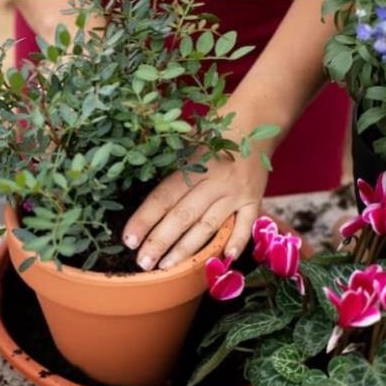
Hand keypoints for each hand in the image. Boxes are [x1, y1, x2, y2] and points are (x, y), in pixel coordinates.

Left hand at [123, 147, 269, 270]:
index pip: (164, 196)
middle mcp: (215, 180)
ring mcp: (236, 193)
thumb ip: (168, 162)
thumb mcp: (187, 141)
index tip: (128, 239)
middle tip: (143, 262)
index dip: (145, 219)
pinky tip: (225, 259)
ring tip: (167, 267)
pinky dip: (237, 242)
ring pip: (209, 226)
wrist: (256, 119)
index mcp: (194, 164)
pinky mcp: (254, 200)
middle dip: (160, 241)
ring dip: (187, 249)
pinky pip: (245, 225)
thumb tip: (134, 176)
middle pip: (184, 216)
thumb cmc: (212, 133)